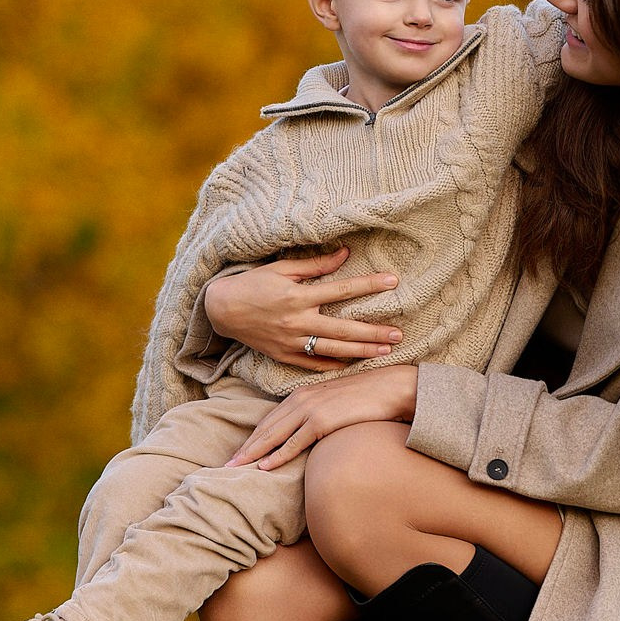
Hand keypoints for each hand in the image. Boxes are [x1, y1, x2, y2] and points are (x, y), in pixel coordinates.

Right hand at [204, 249, 401, 371]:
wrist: (221, 309)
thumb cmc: (253, 284)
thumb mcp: (282, 268)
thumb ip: (316, 265)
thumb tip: (345, 254)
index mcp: (298, 296)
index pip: (342, 290)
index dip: (369, 285)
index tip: (393, 281)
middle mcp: (297, 321)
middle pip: (344, 329)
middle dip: (374, 331)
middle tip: (399, 333)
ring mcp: (291, 342)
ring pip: (334, 350)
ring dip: (362, 351)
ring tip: (386, 350)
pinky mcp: (284, 356)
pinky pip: (314, 364)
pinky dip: (335, 366)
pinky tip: (355, 365)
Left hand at [228, 366, 420, 470]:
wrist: (392, 388)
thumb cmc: (369, 398)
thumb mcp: (336, 404)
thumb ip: (319, 415)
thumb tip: (310, 434)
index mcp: (301, 394)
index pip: (269, 420)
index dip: (252, 438)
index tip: (238, 454)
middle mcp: (301, 399)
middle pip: (265, 428)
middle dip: (245, 448)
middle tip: (225, 465)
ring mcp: (310, 409)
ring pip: (273, 435)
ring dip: (253, 454)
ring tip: (236, 468)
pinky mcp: (322, 420)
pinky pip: (294, 442)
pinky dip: (277, 455)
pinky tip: (264, 467)